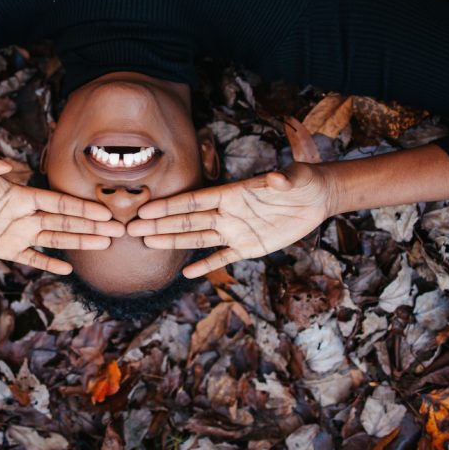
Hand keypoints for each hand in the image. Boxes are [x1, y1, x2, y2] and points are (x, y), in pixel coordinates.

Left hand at [0, 150, 119, 273]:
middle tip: (118, 230)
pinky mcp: (3, 249)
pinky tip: (67, 269)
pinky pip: (30, 258)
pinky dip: (48, 264)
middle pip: (65, 222)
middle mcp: (25, 214)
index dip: (81, 208)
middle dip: (91, 226)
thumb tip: (8, 166)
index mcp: (22, 194)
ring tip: (104, 244)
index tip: (104, 211)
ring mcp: (16, 233)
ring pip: (55, 239)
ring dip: (79, 242)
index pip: (58, 203)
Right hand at [126, 118, 335, 277]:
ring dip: (173, 240)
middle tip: (132, 229)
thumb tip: (276, 179)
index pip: (195, 200)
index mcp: (232, 193)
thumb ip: (282, 180)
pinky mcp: (250, 247)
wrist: (316, 197)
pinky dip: (207, 265)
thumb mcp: (296, 177)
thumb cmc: (303, 180)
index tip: (146, 209)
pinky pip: (223, 258)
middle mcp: (228, 213)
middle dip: (160, 224)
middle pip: (187, 220)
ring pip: (198, 237)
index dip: (170, 205)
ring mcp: (236, 231)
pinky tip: (188, 272)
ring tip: (148, 243)